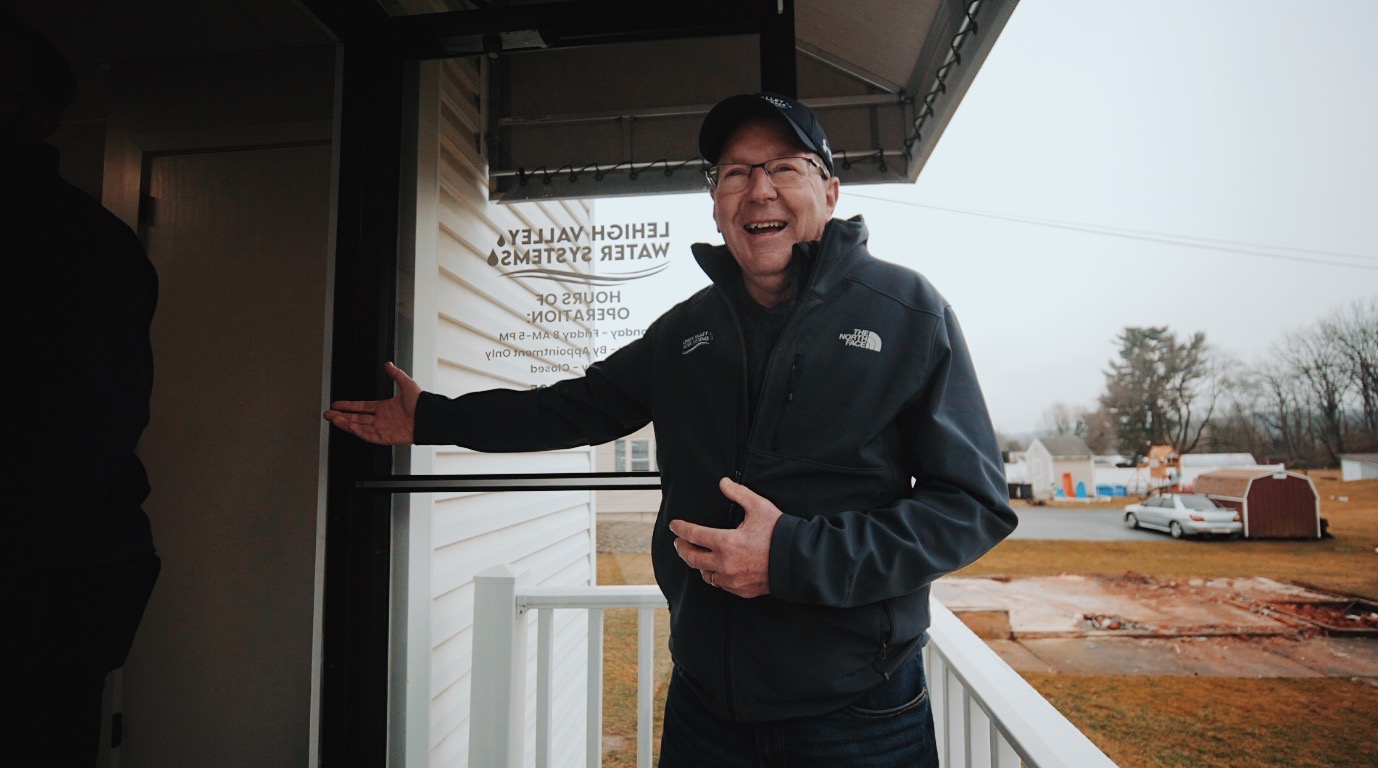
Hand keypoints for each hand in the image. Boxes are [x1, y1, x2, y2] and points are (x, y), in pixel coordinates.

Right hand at [322, 361, 419, 444]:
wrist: (430, 416)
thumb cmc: (422, 403)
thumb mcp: (407, 384)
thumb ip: (396, 374)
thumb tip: (388, 364)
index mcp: (385, 407)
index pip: (362, 407)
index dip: (348, 406)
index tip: (337, 404)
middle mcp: (382, 419)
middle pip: (357, 418)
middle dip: (341, 416)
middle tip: (328, 414)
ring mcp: (383, 428)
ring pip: (360, 427)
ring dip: (346, 423)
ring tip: (334, 419)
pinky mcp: (386, 437)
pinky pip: (369, 435)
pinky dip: (360, 431)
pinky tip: (350, 426)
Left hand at [668, 477, 781, 598]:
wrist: (798, 560)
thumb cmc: (779, 534)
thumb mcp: (759, 507)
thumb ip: (738, 493)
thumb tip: (724, 483)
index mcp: (726, 542)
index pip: (693, 534)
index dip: (680, 528)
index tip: (674, 526)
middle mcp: (725, 563)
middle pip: (692, 558)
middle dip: (682, 549)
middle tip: (679, 542)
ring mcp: (732, 580)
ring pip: (705, 574)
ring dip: (698, 564)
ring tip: (697, 556)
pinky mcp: (741, 590)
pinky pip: (720, 584)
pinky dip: (714, 575)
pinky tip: (715, 569)